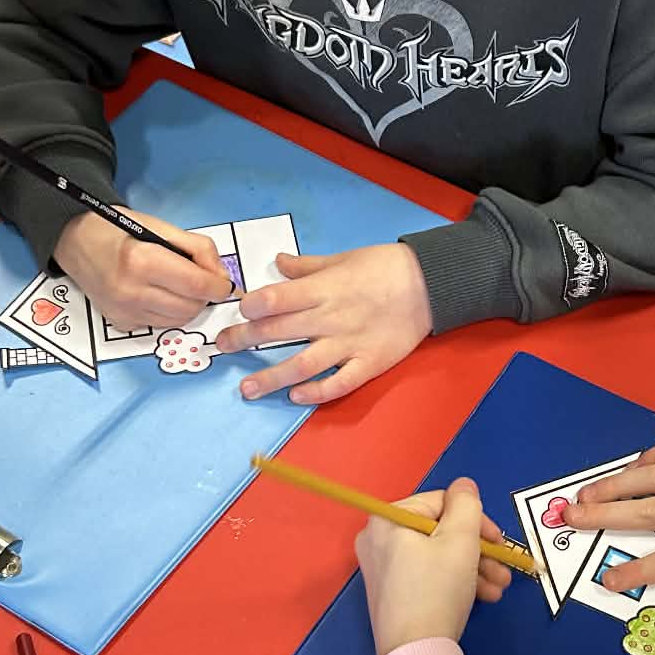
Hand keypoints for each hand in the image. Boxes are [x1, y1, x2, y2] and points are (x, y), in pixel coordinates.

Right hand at [52, 210, 237, 328]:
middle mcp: (130, 291)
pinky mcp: (120, 323)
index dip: (219, 286)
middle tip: (199, 279)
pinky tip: (157, 293)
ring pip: (178, 320)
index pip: (197, 285)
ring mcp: (124, 311)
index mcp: (142, 261)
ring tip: (178, 285)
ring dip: (188, 305)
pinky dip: (168, 312)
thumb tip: (221, 277)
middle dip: (204, 296)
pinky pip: (160, 324)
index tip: (224, 284)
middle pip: (191, 307)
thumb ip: (198, 249)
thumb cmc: (118, 229)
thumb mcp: (161, 227)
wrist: (76, 242)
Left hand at [214, 242, 432, 404]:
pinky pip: (339, 383)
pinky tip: (296, 396)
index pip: (278, 299)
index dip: (253, 307)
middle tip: (223, 347)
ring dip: (271, 378)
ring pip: (303, 365)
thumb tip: (277, 263)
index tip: (237, 312)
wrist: (430, 284)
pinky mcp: (368, 363)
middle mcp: (331, 318)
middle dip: (246, 340)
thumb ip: (307, 267)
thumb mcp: (342, 258)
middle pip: (280, 331)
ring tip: (247, 389)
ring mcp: (349, 344)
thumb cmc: (384, 267)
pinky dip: (316, 392)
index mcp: (324, 289)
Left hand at [356, 478, 511, 654]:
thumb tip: (464, 487)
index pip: (441, 503)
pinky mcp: (392, 593)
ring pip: (439, 555)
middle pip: (441, 531)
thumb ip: (467, 504)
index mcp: (388, 518)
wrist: (415, 653)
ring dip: (474, 568)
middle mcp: (378, 538)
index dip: (475, 520)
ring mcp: (383, 567)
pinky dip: (457, 581)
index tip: (499, 541)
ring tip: (499, 588)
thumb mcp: (461, 540)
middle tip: (504, 568)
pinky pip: (429, 574)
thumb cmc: (437, 589)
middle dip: (479, 550)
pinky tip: (484, 596)